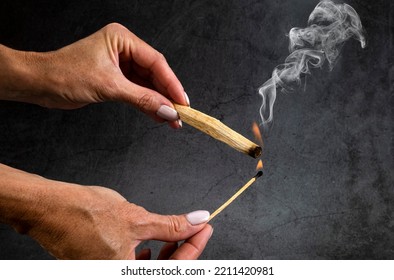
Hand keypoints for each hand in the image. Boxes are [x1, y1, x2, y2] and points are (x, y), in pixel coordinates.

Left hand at [0, 23, 188, 127]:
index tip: (183, 102)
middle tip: (180, 114)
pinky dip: (146, 104)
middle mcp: (123, 49)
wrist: (40, 84)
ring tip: (172, 120)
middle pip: (154, 74)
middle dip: (166, 95)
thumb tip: (167, 110)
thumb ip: (142, 98)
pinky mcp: (115, 79)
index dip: (172, 84)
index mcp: (122, 39)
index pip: (156, 62)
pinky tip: (157, 116)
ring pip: (147, 85)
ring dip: (158, 103)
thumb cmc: (65, 74)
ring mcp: (120, 64)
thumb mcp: (109, 86)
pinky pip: (137, 92)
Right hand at [22, 182, 210, 259]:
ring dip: (166, 252)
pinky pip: (133, 267)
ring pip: (149, 269)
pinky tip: (150, 244)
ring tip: (174, 235)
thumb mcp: (137, 219)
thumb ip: (171, 225)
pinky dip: (146, 256)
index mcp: (126, 274)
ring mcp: (109, 272)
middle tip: (195, 228)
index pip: (177, 267)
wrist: (50, 208)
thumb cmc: (84, 214)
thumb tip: (197, 221)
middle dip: (183, 249)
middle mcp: (117, 276)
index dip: (195, 245)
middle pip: (164, 270)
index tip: (205, 228)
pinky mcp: (103, 266)